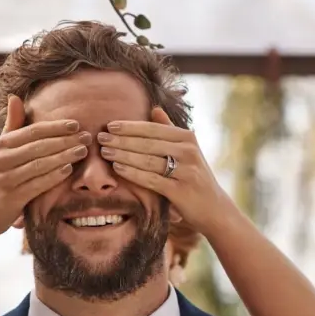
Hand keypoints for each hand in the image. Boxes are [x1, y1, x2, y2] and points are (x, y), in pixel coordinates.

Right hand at [0, 95, 89, 238]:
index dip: (56, 127)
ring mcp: (6, 177)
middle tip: (87, 137)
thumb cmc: (1, 176)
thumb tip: (15, 96)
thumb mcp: (3, 149)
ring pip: (39, 164)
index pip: (34, 131)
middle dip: (65, 140)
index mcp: (3, 144)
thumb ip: (12, 124)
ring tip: (82, 151)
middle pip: (39, 146)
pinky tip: (68, 170)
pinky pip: (36, 184)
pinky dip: (53, 176)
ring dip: (63, 156)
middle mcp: (2, 158)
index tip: (77, 124)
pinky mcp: (11, 196)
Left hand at [99, 107, 232, 233]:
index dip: (130, 126)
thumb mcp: (187, 150)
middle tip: (101, 137)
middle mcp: (188, 151)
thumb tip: (154, 108)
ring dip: (123, 154)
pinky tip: (117, 168)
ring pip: (148, 160)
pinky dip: (132, 172)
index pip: (153, 128)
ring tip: (105, 151)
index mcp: (187, 138)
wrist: (213, 207)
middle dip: (122, 139)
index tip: (110, 125)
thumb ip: (169, 129)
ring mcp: (186, 171)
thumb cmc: (194, 176)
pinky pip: (151, 179)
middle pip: (148, 143)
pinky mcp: (181, 190)